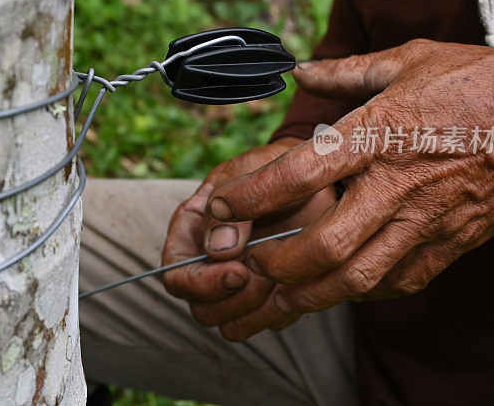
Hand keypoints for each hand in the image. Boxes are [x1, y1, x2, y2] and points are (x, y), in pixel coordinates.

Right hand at [160, 137, 336, 339]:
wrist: (318, 176)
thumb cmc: (274, 168)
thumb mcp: (247, 172)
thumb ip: (226, 208)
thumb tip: (216, 251)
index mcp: (192, 232)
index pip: (175, 276)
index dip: (202, 283)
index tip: (240, 271)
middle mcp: (209, 264)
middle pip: (202, 309)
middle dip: (235, 300)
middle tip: (266, 274)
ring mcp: (239, 284)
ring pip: (230, 326)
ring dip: (258, 310)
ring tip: (285, 278)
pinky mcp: (270, 297)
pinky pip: (267, 325)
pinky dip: (282, 312)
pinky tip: (299, 283)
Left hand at [208, 39, 493, 322]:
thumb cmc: (478, 82)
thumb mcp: (409, 60)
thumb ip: (346, 71)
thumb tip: (299, 69)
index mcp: (378, 133)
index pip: (299, 172)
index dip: (251, 195)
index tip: (221, 204)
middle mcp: (397, 184)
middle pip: (323, 244)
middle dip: (275, 261)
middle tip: (247, 259)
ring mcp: (426, 221)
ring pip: (356, 277)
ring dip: (308, 291)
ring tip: (279, 289)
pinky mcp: (449, 244)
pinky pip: (395, 282)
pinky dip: (358, 290)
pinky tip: (338, 283)